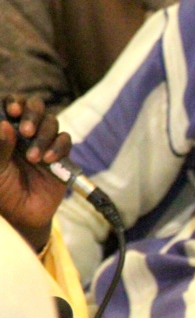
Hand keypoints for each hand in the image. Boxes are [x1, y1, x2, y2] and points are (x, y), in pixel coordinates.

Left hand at [0, 95, 71, 251]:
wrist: (23, 215)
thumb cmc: (2, 190)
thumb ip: (0, 147)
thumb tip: (6, 125)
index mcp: (7, 130)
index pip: (12, 105)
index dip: (14, 102)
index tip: (13, 111)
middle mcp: (25, 132)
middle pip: (35, 107)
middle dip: (33, 114)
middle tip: (26, 130)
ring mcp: (44, 141)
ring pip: (51, 122)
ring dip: (43, 136)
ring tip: (33, 158)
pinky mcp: (61, 155)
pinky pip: (65, 141)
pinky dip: (58, 147)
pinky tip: (48, 161)